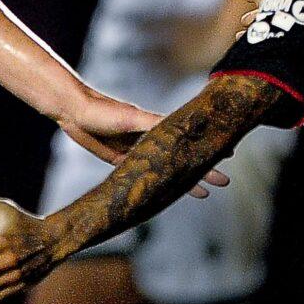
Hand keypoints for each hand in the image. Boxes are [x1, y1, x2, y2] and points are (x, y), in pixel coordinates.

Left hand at [62, 88, 225, 197]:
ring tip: (202, 193)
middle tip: (223, 183)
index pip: (188, 140)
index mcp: (156, 127)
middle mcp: (149, 139)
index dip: (207, 149)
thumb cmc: (102, 110)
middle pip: (181, 158)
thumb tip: (181, 130)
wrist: (73, 111)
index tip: (230, 154)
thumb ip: (155, 125)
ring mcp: (136, 150)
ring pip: (165, 169)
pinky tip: (164, 191)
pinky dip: (156, 183)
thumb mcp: (132, 118)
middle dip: (201, 170)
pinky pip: (143, 174)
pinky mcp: (119, 160)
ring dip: (182, 180)